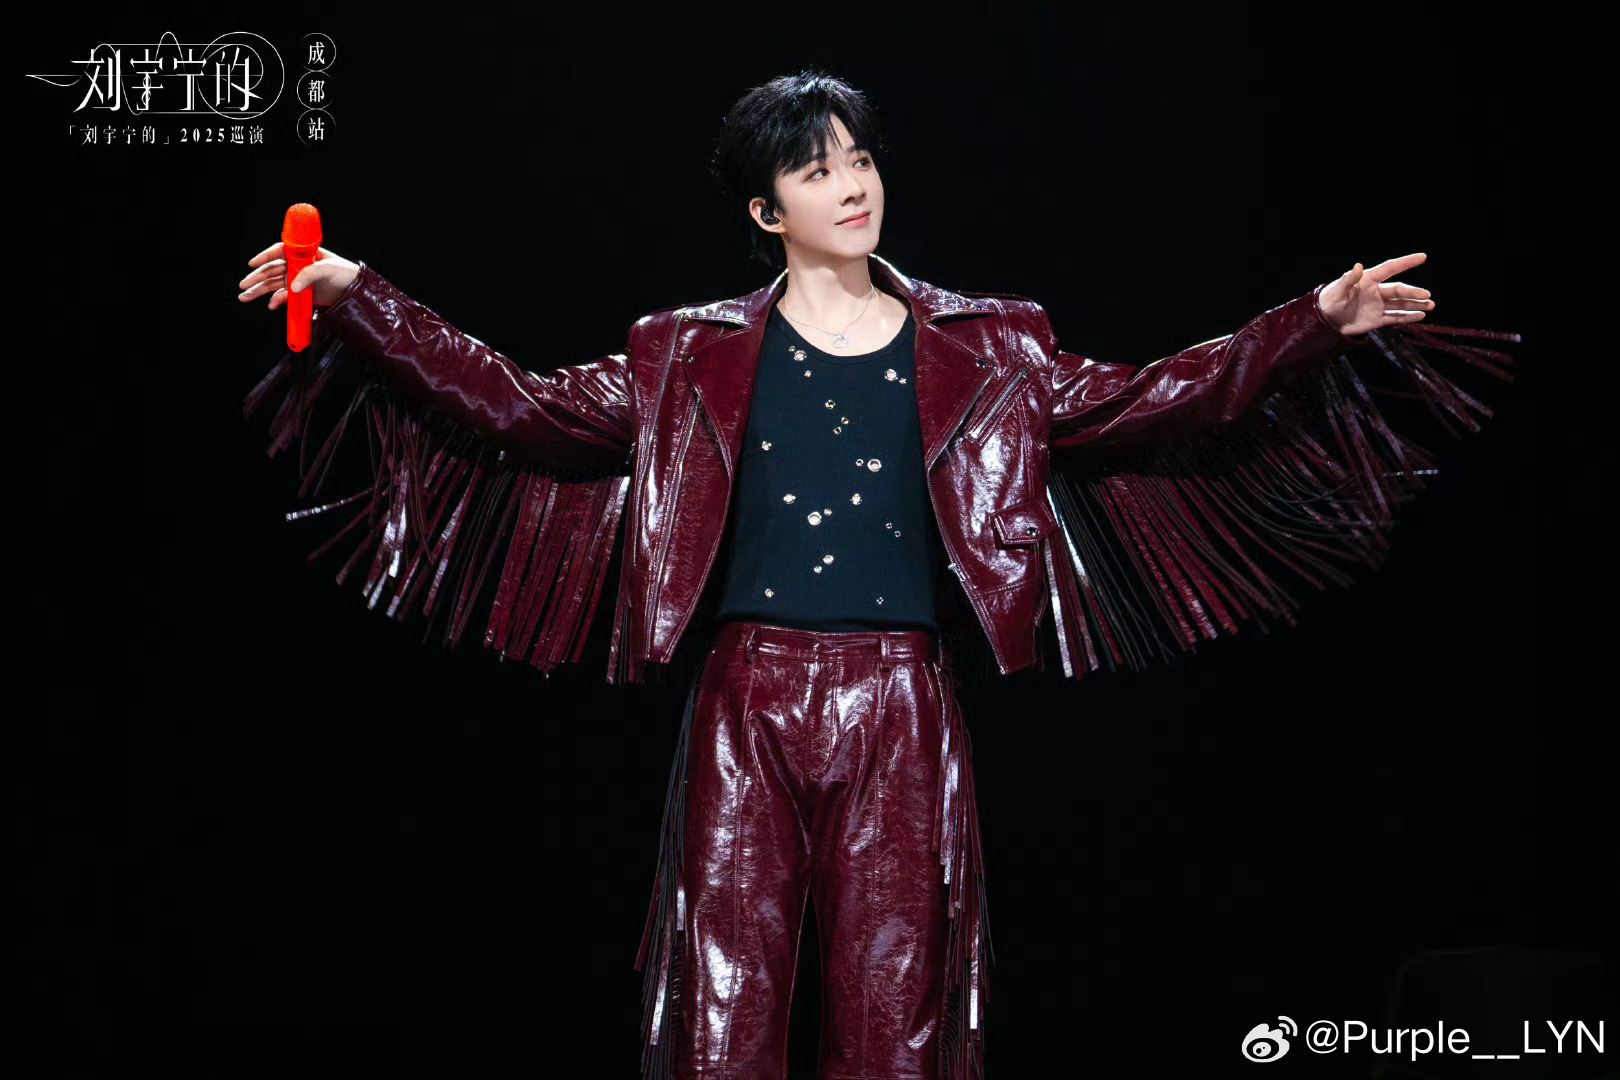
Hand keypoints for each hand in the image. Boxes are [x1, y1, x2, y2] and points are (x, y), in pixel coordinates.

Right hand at [238, 242, 359, 309]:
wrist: (358, 291)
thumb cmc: (347, 274)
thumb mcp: (330, 269)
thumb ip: (310, 274)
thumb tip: (292, 288)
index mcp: (304, 254)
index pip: (280, 252)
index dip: (265, 256)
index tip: (252, 263)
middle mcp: (298, 266)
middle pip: (272, 270)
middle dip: (257, 278)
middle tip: (243, 285)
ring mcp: (299, 280)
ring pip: (274, 284)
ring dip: (259, 290)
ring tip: (244, 297)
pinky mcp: (303, 294)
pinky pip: (285, 297)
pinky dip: (277, 301)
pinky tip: (271, 306)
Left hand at [1317, 252, 1434, 336]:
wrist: (1325, 320)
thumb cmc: (1329, 301)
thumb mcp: (1337, 290)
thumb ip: (1348, 279)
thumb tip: (1358, 266)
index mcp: (1368, 280)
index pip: (1390, 268)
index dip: (1405, 262)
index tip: (1422, 256)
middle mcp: (1377, 291)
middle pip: (1398, 290)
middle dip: (1413, 293)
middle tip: (1427, 295)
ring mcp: (1378, 305)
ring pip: (1400, 304)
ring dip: (1415, 304)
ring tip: (1430, 305)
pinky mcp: (1377, 319)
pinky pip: (1395, 317)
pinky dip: (1407, 317)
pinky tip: (1420, 316)